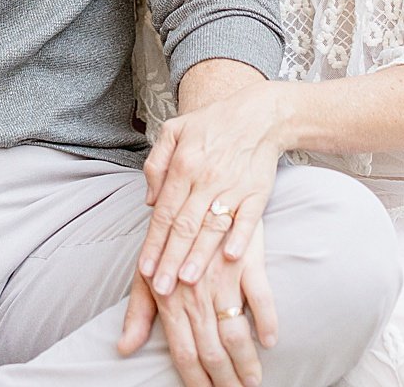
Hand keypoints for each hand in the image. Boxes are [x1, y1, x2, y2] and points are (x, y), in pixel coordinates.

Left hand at [120, 227, 276, 386]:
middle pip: (210, 348)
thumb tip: (123, 348)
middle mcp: (193, 287)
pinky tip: (270, 340)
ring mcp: (221, 272)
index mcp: (168, 295)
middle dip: (223, 380)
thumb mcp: (148, 269)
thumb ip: (138, 311)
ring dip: (246, 361)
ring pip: (235, 329)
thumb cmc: (170, 235)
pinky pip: (260, 294)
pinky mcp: (247, 255)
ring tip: (253, 381)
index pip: (182, 351)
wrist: (201, 183)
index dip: (195, 381)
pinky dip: (267, 320)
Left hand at [139, 83, 282, 293]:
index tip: (144, 270)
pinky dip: (239, 238)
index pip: (164, 212)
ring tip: (186, 281)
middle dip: (170, 259)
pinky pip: (248, 219)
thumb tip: (149, 201)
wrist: (259, 115)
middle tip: (160, 289)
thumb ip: (156, 163)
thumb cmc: (213, 123)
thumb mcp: (175, 129)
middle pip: (185, 225)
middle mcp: (206, 177)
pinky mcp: (257, 193)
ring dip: (199, 255)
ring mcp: (233, 187)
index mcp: (184, 164)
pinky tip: (230, 258)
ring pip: (213, 226)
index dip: (154, 243)